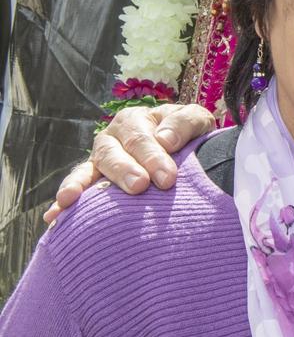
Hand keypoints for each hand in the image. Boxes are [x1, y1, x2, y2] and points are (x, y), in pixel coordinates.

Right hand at [42, 103, 216, 223]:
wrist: (186, 148)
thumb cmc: (189, 134)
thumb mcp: (196, 119)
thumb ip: (185, 123)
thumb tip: (165, 140)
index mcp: (134, 120)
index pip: (141, 139)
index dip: (153, 158)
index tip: (167, 179)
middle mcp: (112, 139)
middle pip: (112, 154)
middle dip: (124, 171)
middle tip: (139, 186)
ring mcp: (99, 161)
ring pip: (88, 171)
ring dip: (80, 185)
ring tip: (71, 199)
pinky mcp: (94, 182)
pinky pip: (76, 190)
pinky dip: (63, 203)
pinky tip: (53, 217)